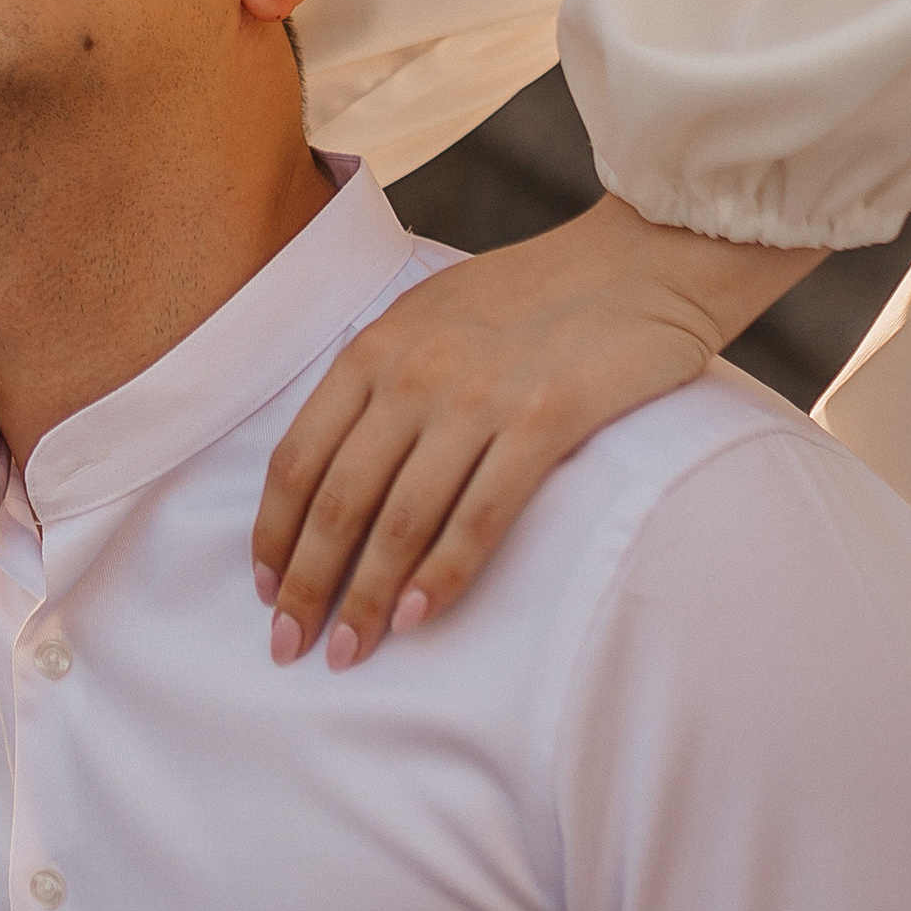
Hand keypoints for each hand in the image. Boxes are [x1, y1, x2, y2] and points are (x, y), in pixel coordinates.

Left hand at [255, 194, 823, 664]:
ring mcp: (478, 396)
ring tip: (347, 651)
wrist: (645, 258)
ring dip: (367, 598)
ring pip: (399, 520)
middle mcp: (414, 372)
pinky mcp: (545, 420)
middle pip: (337, 500)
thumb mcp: (433, 313)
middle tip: (291, 644)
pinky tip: (418, 618)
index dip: (273, 534)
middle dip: (306, 583)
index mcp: (376, 346)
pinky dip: (441, 576)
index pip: (298, 458)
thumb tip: (339, 460)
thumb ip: (383, 376)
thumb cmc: (537, 292)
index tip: (264, 588)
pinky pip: (478, 517)